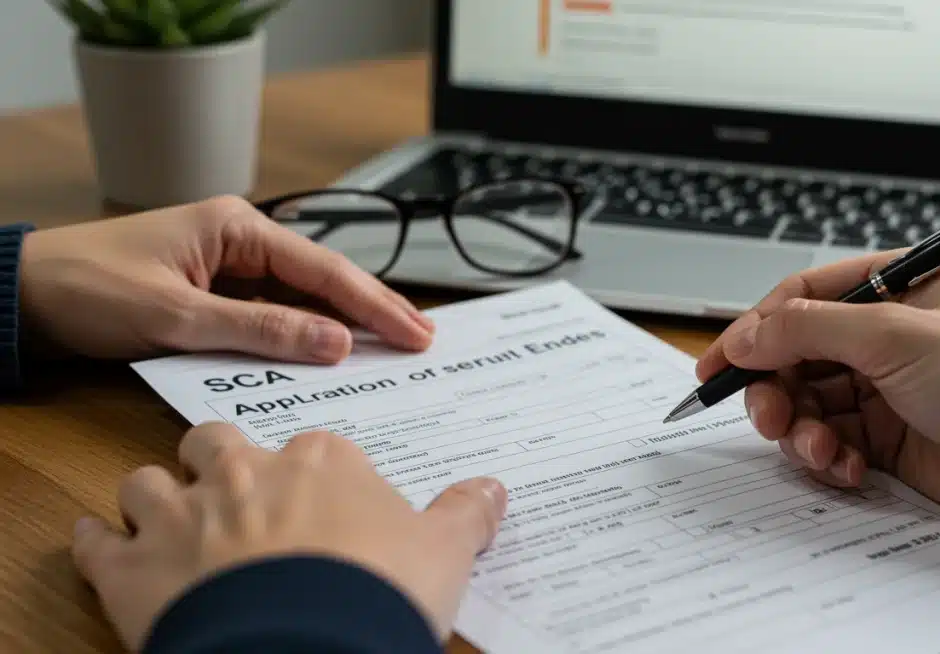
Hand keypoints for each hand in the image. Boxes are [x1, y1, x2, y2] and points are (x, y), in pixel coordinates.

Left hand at [19, 195, 433, 362]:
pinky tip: (330, 354)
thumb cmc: (88, 288)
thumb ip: (262, 330)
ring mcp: (227, 267)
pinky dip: (302, 335)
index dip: (373, 304)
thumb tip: (335, 344)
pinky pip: (270, 314)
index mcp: (236, 227)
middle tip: (423, 338)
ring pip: (301, 297)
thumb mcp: (178, 317)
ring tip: (394, 345)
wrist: (24, 297)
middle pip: (323, 278)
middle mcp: (239, 240)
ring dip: (342, 323)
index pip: (323, 269)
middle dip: (372, 309)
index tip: (415, 332)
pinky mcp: (213, 293)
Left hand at [71, 423, 506, 650]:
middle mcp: (244, 473)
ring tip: (168, 518)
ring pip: (148, 480)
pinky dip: (96, 542)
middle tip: (238, 488)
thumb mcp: (444, 552)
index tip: (325, 496)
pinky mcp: (133, 569)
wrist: (304, 647)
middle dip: (222, 459)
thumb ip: (468, 513)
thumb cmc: (376, 591)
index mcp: (320, 461)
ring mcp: (182, 516)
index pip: (315, 445)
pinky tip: (99, 544)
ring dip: (155, 495)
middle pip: (217, 440)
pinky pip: (97, 541)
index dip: (317, 472)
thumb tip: (495, 488)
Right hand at [696, 251, 939, 527]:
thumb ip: (806, 329)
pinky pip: (832, 442)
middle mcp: (887, 335)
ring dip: (801, 429)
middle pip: (796, 356)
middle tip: (768, 416)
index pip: (803, 298)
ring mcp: (887, 389)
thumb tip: (741, 338)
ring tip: (818, 448)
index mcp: (895, 288)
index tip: (716, 365)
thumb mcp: (892, 335)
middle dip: (774, 389)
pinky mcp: (889, 439)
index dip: (754, 330)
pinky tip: (847, 468)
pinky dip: (828, 457)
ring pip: (808, 403)